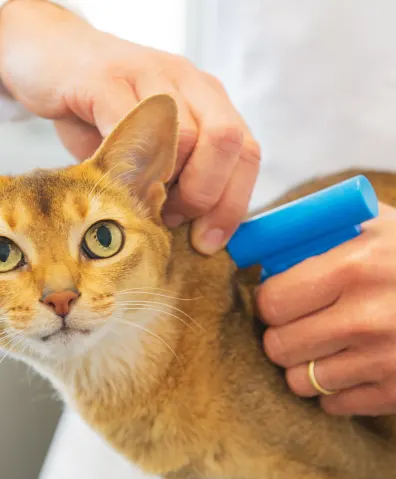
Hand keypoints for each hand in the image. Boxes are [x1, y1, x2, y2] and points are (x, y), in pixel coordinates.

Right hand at [0, 0, 259, 253]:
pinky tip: (114, 178)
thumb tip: (197, 237)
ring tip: (140, 198)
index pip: (246, 154)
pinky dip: (127, 165)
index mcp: (210, 102)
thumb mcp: (153, 150)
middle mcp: (190, 81)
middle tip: (172, 216)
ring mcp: (151, 73)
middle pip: (227, 141)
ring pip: (184, 136)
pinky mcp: (106, 77)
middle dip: (204, 194)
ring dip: (164, 184)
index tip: (207, 241)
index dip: (232, 205)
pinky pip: (130, 127)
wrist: (53, 58)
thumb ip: (180, 182)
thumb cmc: (107, 114)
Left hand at [256, 203, 395, 415]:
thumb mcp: (376, 227)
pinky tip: (353, 365)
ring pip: (300, 382)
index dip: (269, 302)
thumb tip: (265, 254)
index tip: (278, 300)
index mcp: (355, 266)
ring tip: (326, 345)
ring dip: (305, 365)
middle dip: (282, 335)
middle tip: (298, 324)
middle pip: (279, 346)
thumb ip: (319, 235)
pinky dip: (335, 390)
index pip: (273, 302)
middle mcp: (367, 318)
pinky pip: (334, 406)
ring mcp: (385, 360)